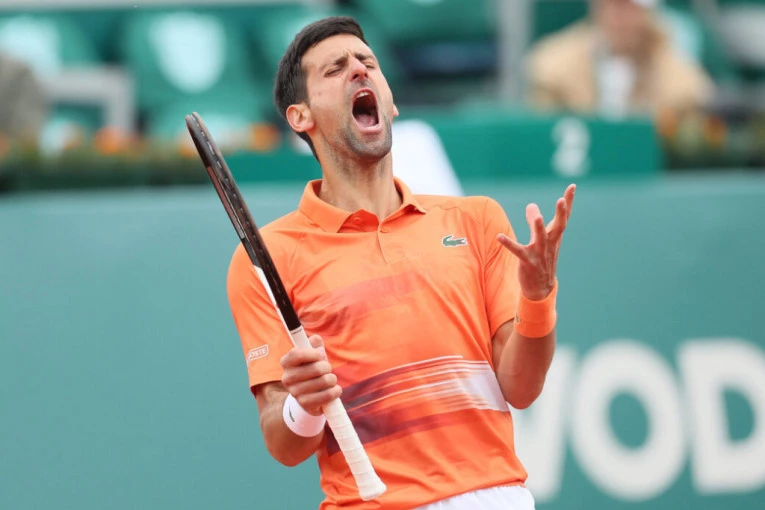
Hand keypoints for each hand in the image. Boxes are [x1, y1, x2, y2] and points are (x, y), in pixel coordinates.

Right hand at [280, 335, 341, 415]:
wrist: (307, 396)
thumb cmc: (310, 371)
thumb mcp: (312, 357)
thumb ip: (314, 345)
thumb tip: (316, 339)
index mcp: (286, 362)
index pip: (296, 354)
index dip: (312, 353)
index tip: (320, 354)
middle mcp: (287, 378)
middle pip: (316, 368)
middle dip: (327, 367)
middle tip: (327, 369)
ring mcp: (295, 392)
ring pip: (324, 381)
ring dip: (332, 379)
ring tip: (329, 380)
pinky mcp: (305, 403)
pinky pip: (327, 395)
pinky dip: (335, 391)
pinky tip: (335, 389)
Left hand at [497, 184, 575, 300]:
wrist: (541, 288)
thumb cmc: (541, 260)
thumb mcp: (540, 239)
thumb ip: (534, 221)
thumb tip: (531, 204)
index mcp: (554, 237)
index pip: (564, 217)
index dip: (568, 202)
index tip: (572, 186)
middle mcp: (550, 244)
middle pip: (558, 226)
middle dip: (561, 213)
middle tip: (561, 200)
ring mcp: (540, 253)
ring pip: (540, 239)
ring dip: (539, 227)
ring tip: (539, 216)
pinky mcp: (527, 262)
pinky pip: (517, 251)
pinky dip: (509, 244)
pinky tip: (499, 236)